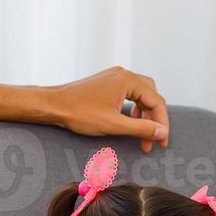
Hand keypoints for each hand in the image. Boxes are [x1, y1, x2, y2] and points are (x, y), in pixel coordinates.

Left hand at [48, 66, 169, 152]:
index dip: (162, 123)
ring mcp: (115, 77)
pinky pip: (129, 94)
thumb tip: (162, 133)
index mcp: (128, 80)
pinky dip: (133, 109)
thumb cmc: (79, 113)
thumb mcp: (114, 125)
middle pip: (151, 96)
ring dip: (143, 116)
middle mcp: (123, 74)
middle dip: (154, 119)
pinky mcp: (107, 83)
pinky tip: (129, 123)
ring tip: (141, 136)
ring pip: (140, 96)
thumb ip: (140, 129)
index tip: (162, 142)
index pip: (156, 101)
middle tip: (153, 140)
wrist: (54, 105)